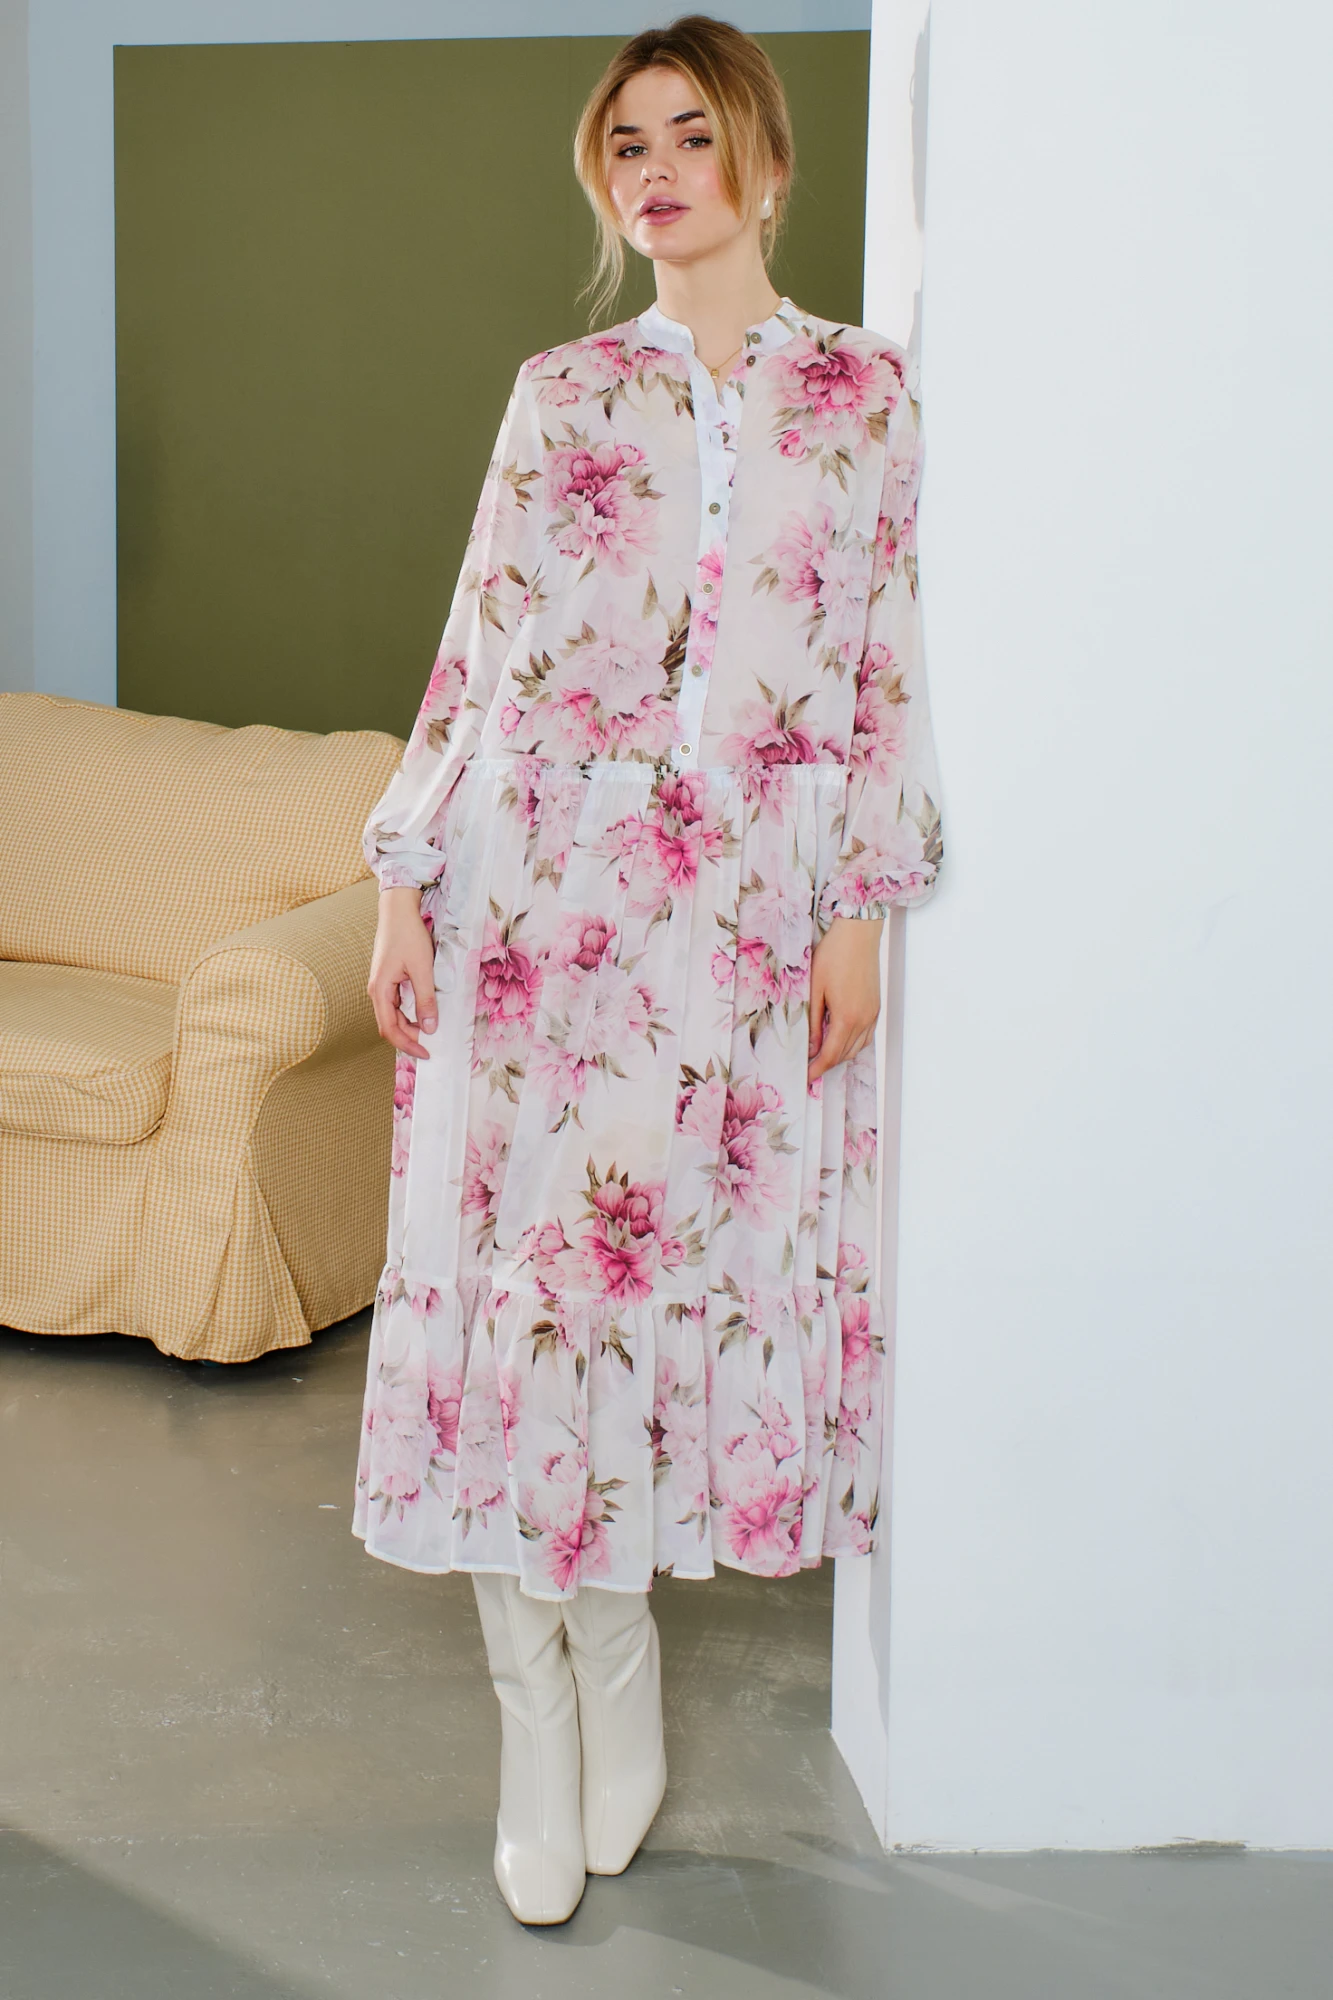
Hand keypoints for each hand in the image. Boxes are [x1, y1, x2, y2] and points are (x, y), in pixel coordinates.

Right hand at [367, 886, 437, 1057]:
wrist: (398, 911)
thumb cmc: (407, 935)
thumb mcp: (422, 968)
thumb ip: (425, 999)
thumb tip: (429, 1027)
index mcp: (380, 990)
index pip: (390, 1029)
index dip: (408, 1045)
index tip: (426, 1053)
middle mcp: (377, 990)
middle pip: (390, 1025)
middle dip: (409, 1038)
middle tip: (431, 1045)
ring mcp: (381, 985)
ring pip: (393, 1015)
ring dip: (409, 1026)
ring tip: (429, 1032)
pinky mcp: (388, 979)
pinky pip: (396, 1004)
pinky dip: (408, 1014)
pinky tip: (422, 1014)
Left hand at [807, 917, 883, 1082]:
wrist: (858, 933)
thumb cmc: (834, 955)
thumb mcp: (815, 989)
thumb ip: (813, 1021)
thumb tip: (811, 1047)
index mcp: (847, 1017)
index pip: (830, 1055)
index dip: (816, 1070)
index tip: (804, 1077)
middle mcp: (864, 1019)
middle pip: (845, 1054)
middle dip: (826, 1065)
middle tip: (808, 1068)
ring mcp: (873, 1013)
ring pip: (857, 1047)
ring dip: (840, 1055)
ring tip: (821, 1055)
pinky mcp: (876, 1006)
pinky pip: (865, 1035)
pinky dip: (852, 1043)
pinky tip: (839, 1038)